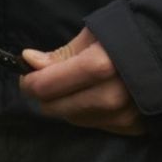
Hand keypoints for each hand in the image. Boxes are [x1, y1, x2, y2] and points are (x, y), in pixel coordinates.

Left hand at [19, 27, 144, 134]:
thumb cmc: (134, 35)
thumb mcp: (97, 34)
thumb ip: (62, 53)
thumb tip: (29, 61)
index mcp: (100, 66)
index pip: (45, 86)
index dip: (30, 81)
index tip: (28, 74)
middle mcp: (112, 95)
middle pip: (55, 107)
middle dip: (45, 95)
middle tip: (47, 81)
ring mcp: (125, 115)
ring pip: (73, 118)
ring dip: (65, 105)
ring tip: (75, 86)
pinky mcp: (134, 127)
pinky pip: (95, 124)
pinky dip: (87, 113)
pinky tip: (94, 96)